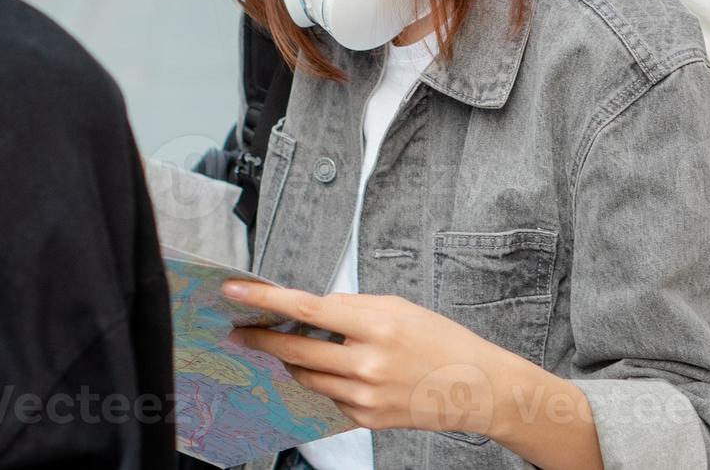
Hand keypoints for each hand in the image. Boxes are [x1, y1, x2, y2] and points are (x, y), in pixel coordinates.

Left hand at [222, 280, 514, 436]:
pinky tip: (334, 369)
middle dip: (262, 337)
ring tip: (285, 345)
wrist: (474, 386)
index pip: (307, 309)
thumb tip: (312, 309)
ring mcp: (365, 395)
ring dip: (291, 359)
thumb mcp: (397, 306)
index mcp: (377, 325)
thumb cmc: (439, 339)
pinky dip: (323, 379)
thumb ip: (352, 306)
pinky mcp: (365, 417)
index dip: (265, 300)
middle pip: (296, 349)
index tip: (235, 292)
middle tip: (240, 328)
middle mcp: (368, 363)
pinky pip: (328, 395)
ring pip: (306, 375)